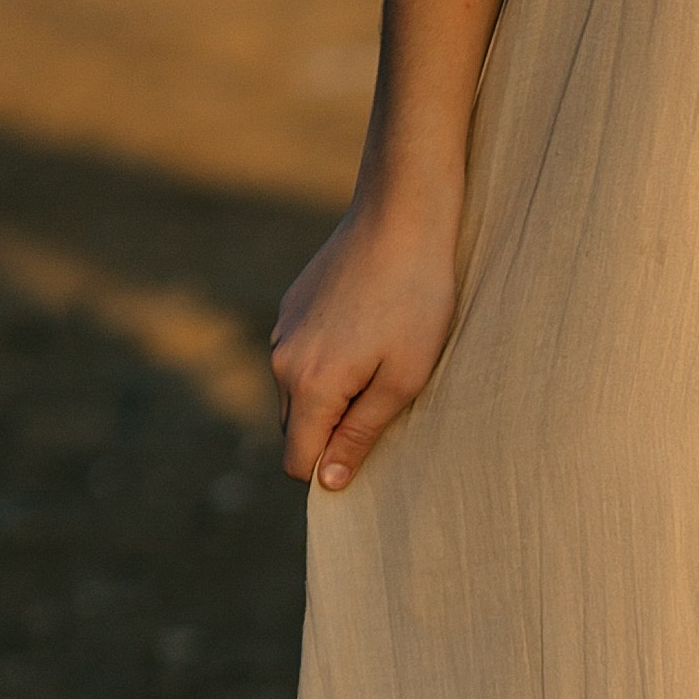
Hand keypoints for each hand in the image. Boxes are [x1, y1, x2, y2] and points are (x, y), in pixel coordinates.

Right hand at [270, 204, 458, 489]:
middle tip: (384, 402)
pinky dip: (326, 362)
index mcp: (309, 386)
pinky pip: (300, 357)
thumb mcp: (403, 381)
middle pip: (294, 430)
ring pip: (297, 394)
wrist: (401, 216)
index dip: (330, 469)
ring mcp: (282, 330)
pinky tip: (367, 332)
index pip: (297, 461)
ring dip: (330, 396)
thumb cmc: (417, 302)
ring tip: (380, 362)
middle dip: (329, 433)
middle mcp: (282, 361)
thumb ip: (360, 435)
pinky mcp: (291, 307)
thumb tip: (328, 482)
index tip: (369, 450)